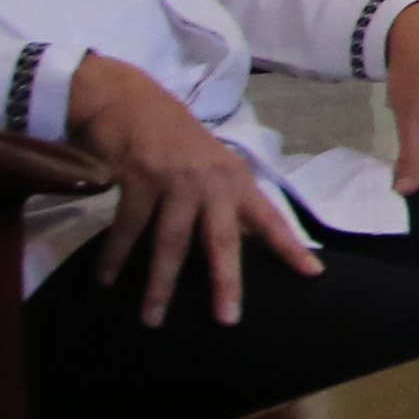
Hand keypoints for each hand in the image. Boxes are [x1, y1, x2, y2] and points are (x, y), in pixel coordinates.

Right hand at [68, 53, 319, 327]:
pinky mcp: (140, 177)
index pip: (270, 218)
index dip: (290, 247)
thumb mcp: (213, 166)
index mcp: (237, 180)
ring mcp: (176, 179)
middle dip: (226, 281)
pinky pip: (129, 228)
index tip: (312, 275)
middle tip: (227, 319)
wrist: (130, 99)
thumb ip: (228, 203)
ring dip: (160, 284)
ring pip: (172, 242)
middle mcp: (212, 181)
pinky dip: (115, 255)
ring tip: (153, 318)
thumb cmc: (176, 140)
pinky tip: (106, 279)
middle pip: (223, 239)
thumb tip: (248, 245)